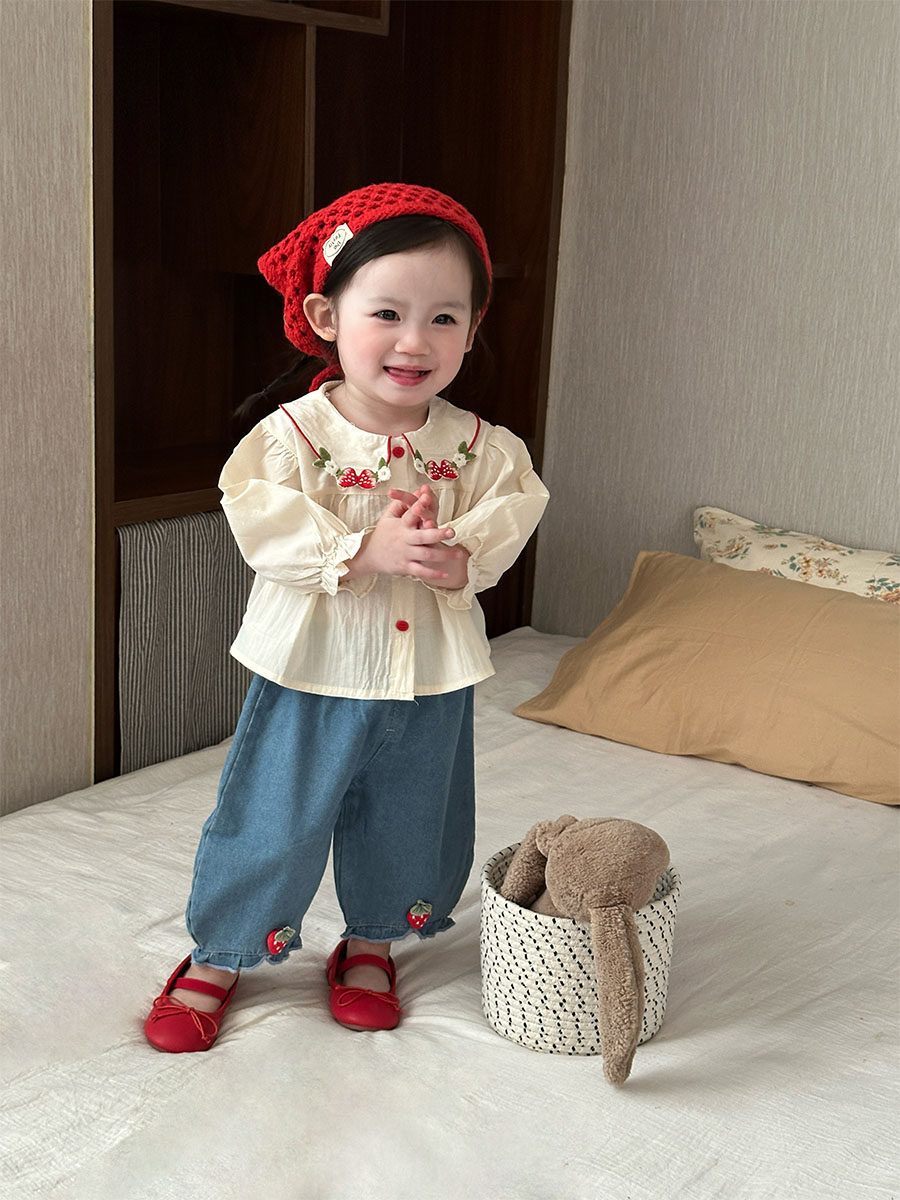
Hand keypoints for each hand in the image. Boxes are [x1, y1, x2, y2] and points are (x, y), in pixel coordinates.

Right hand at [345, 487, 468, 583]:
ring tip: (459, 554)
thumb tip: (418, 491)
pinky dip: (433, 574)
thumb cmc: (384, 533)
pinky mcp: (406, 567)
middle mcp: (404, 539)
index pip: (410, 513)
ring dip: (443, 555)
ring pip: (426, 555)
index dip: (418, 504)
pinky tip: (446, 574)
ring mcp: (405, 554)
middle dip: (437, 534)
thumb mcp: (388, 516)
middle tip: (452, 531)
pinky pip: (421, 571)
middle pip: (422, 536)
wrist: (370, 555)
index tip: (427, 496)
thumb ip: (403, 504)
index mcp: (401, 525)